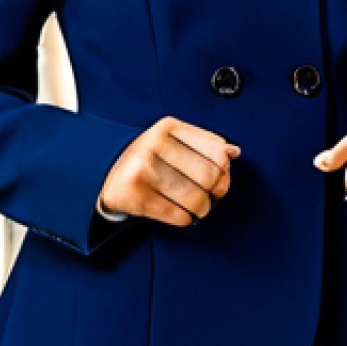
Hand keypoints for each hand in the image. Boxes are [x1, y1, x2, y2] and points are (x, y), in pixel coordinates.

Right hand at [97, 116, 240, 226]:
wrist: (111, 178)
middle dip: (214, 192)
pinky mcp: (136, 195)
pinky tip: (175, 209)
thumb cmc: (150, 160)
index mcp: (168, 126)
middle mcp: (153, 143)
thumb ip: (206, 145)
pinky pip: (180, 217)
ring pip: (196, 200)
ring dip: (200, 209)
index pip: (218, 153)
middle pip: (210, 177)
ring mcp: (142, 168)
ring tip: (193, 205)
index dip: (225, 171)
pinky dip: (184, 218)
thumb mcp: (175, 143)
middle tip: (207, 194)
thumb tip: (234, 151)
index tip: (219, 175)